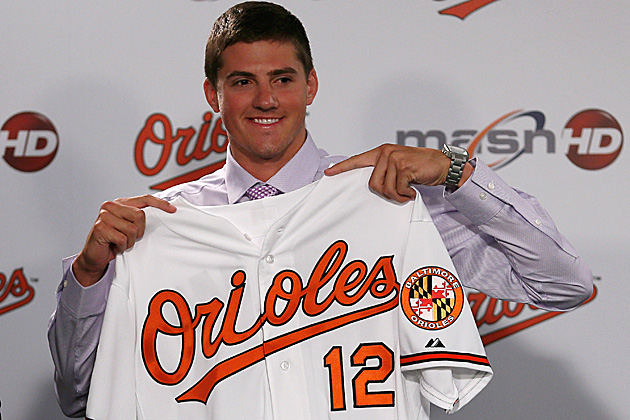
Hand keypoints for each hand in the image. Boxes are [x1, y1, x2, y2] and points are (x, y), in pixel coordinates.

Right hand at [72, 195, 176, 286]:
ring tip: (120, 242)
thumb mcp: (129, 226)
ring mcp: (104, 216)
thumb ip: (139, 217)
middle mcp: (111, 206)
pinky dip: (122, 247)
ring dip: (130, 241)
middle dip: (139, 231)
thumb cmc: (114, 240)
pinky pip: (123, 239)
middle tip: (129, 237)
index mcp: (120, 203)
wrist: (95, 256)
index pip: (144, 199)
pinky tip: (115, 246)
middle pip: (140, 215)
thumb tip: (163, 212)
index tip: (172, 210)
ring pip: (132, 229)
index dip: (160, 204)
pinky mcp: (100, 228)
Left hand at [325, 144, 470, 202]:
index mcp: (381, 152)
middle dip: (387, 193)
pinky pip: (397, 190)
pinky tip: (413, 189)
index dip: (342, 167)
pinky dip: (406, 194)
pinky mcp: (403, 167)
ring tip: (407, 190)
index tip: (328, 172)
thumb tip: (372, 184)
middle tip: (400, 192)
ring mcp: (394, 159)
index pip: (357, 160)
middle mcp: (385, 153)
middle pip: (373, 184)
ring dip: (397, 195)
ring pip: (384, 189)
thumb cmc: (420, 168)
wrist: (442, 165)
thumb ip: (384, 171)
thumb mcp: (399, 166)